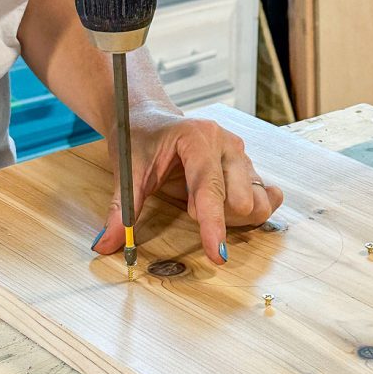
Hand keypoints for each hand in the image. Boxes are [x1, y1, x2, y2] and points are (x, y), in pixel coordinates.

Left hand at [92, 104, 283, 264]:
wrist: (150, 118)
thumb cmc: (140, 138)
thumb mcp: (127, 169)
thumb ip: (121, 208)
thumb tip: (107, 244)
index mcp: (198, 137)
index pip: (210, 188)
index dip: (214, 224)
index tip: (217, 255)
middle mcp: (227, 144)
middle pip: (240, 200)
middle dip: (217, 217)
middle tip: (187, 206)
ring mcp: (242, 155)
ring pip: (256, 202)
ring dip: (234, 217)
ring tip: (203, 203)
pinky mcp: (248, 167)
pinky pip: (265, 198)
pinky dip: (250, 212)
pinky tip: (228, 208)